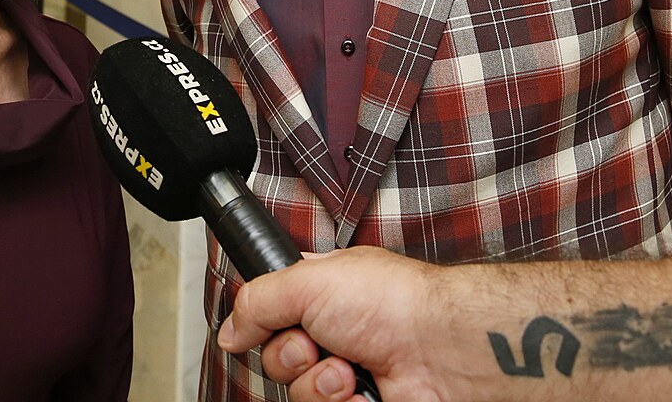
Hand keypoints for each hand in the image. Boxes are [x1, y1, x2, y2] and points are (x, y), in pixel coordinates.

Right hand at [216, 246, 455, 401]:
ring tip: (348, 370)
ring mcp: (348, 372)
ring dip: (318, 385)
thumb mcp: (307, 281)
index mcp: (321, 293)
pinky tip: (365, 392)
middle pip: (277, 359)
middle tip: (315, 344)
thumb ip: (257, 302)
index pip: (271, 312)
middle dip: (290, 356)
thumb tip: (230, 332)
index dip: (263, 322)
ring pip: (299, 394)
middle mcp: (333, 332)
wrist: (440, 350)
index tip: (263, 323)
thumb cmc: (393, 302)